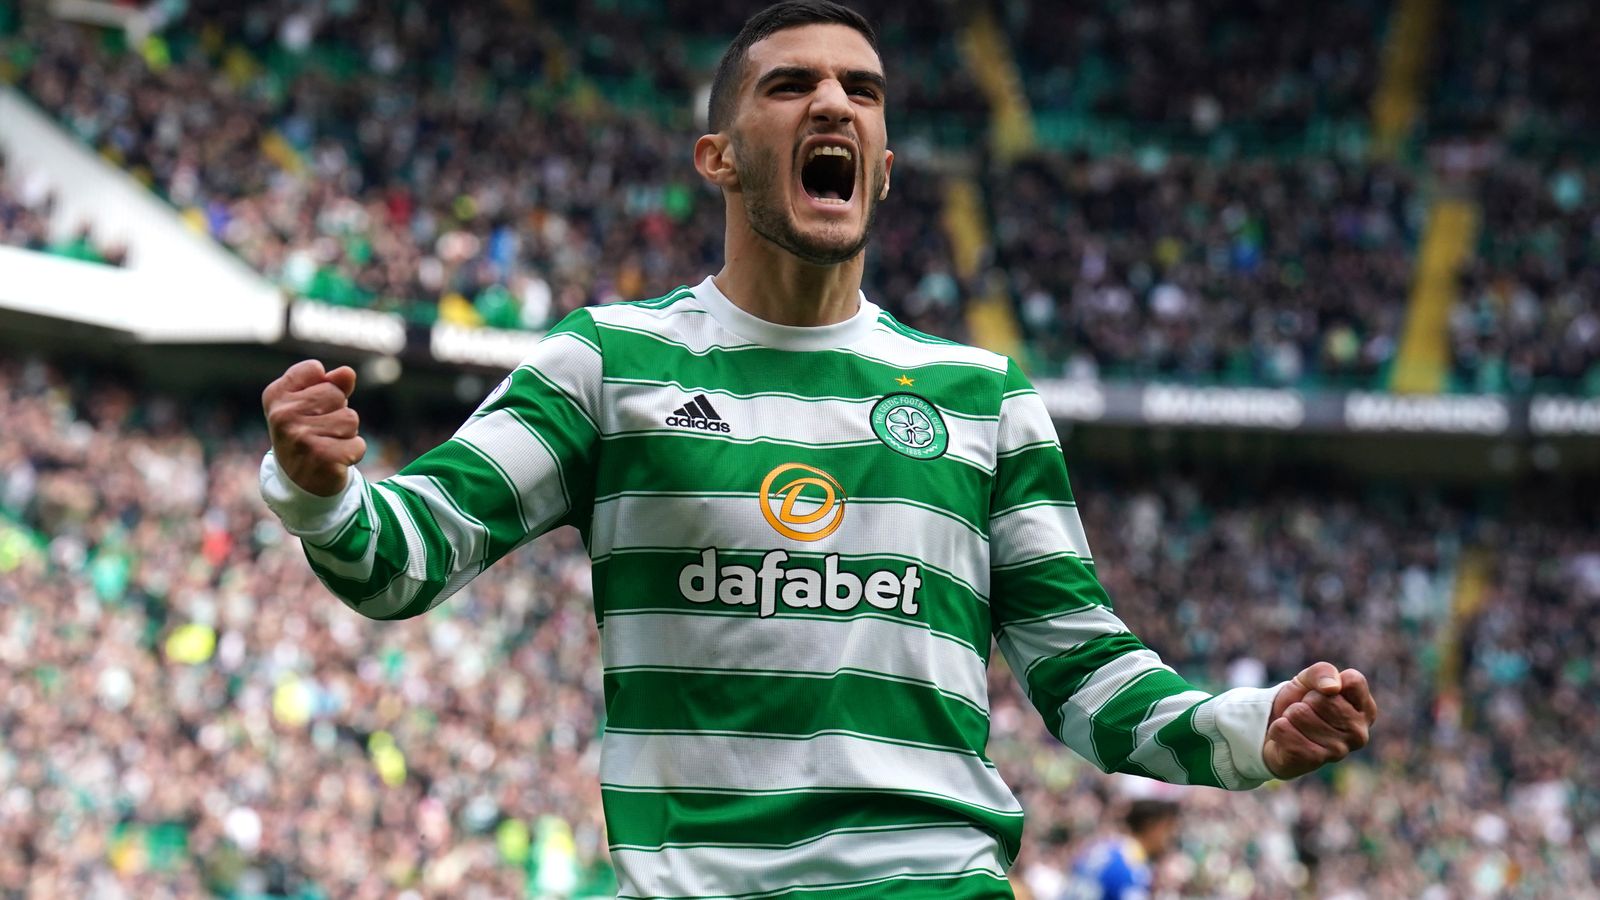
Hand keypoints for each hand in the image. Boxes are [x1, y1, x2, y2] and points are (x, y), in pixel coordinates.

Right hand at [262, 360, 365, 496]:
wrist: (300, 484)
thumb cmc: (309, 434)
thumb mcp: (312, 405)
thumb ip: (330, 384)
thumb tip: (347, 372)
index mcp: (275, 396)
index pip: (314, 369)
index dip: (322, 386)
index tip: (309, 406)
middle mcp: (283, 416)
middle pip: (335, 393)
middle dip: (337, 411)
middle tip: (321, 431)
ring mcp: (301, 438)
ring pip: (350, 418)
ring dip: (347, 433)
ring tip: (327, 445)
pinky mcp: (322, 459)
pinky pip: (358, 444)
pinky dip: (353, 453)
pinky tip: (334, 461)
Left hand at [1263, 662, 1377, 779]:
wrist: (1276, 731)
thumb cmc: (1302, 701)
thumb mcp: (1310, 679)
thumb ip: (1323, 672)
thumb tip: (1332, 688)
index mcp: (1366, 710)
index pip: (1353, 681)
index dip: (1328, 681)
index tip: (1323, 692)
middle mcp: (1359, 733)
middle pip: (1321, 698)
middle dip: (1304, 700)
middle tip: (1305, 711)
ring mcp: (1338, 751)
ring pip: (1300, 713)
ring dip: (1289, 715)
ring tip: (1297, 724)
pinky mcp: (1314, 761)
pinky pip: (1284, 729)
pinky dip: (1278, 728)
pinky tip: (1287, 738)